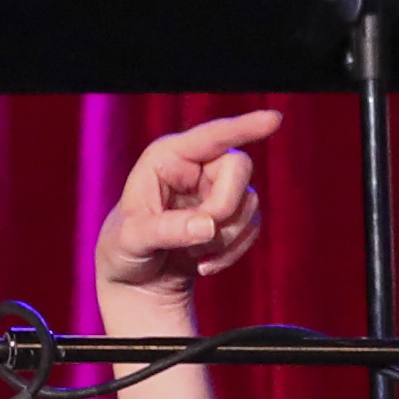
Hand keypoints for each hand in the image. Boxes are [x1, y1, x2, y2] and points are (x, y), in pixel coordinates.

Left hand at [93, 111, 278, 320]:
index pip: (211, 136)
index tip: (274, 119)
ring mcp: (218, 190)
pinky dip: (231, 252)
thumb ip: (166, 230)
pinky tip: (203, 264)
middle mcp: (198, 166)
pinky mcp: (233, 215)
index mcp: (169, 157)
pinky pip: (253, 227)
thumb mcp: (131, 239)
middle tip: (199, 236)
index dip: (243, 127)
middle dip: (223, 207)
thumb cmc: (123, 248)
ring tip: (187, 254)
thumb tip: (208, 225)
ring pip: (249, 203)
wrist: (137, 279)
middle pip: (239, 168)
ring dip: (223, 237)